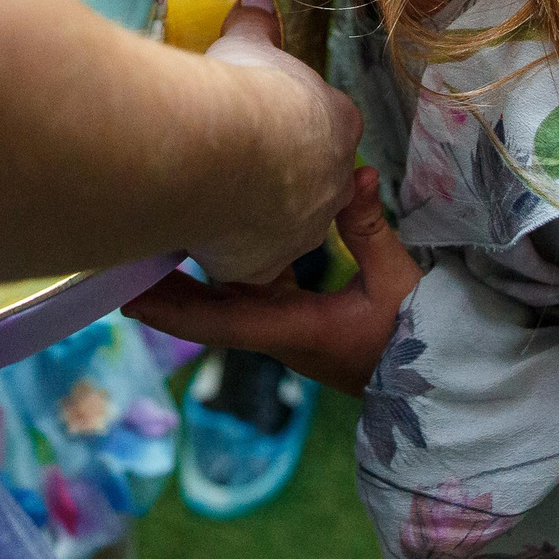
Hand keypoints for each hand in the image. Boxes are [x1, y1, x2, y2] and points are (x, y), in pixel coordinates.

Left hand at [126, 166, 418, 395]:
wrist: (440, 384)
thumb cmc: (420, 339)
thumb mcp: (397, 282)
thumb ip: (370, 229)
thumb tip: (357, 174)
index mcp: (295, 329)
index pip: (221, 322)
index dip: (172, 310)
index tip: (128, 298)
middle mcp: (279, 333)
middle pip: (207, 312)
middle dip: (162, 289)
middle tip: (117, 254)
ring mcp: (285, 329)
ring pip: (222, 303)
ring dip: (185, 279)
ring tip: (148, 239)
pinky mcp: (296, 321)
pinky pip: (246, 296)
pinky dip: (220, 272)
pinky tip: (204, 240)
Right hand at [182, 0, 363, 283]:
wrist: (218, 143)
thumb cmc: (240, 86)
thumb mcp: (247, 44)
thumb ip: (256, 26)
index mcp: (338, 124)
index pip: (326, 130)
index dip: (293, 126)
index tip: (261, 121)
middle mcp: (334, 182)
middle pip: (312, 183)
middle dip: (280, 177)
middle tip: (235, 164)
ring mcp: (303, 229)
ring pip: (282, 227)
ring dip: (253, 216)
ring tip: (210, 196)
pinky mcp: (265, 264)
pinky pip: (244, 262)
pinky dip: (223, 251)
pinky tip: (194, 231)